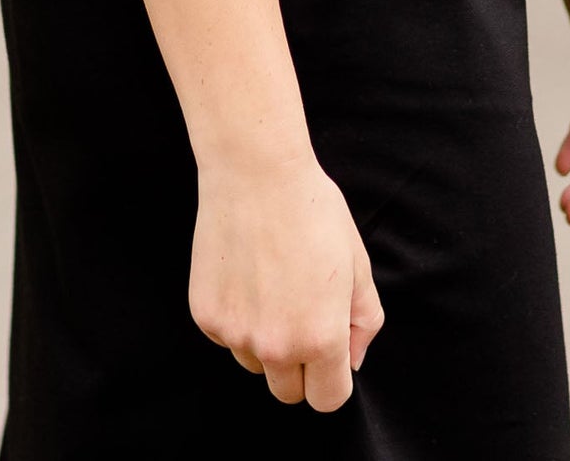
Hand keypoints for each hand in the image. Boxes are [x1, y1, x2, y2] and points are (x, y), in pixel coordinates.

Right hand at [189, 149, 383, 409]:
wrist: (254, 170)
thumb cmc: (312, 211)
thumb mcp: (357, 263)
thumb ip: (363, 320)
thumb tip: (352, 361)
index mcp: (321, 338)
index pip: (328, 400)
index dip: (333, 379)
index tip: (329, 355)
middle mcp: (276, 346)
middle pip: (288, 393)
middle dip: (298, 367)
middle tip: (299, 315)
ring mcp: (236, 333)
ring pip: (255, 364)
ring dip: (264, 342)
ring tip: (271, 286)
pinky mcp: (206, 316)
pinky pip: (226, 337)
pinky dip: (236, 317)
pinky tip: (245, 274)